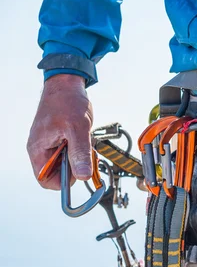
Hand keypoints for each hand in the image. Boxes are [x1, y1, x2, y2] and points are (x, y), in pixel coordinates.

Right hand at [27, 74, 93, 189]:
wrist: (67, 85)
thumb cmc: (67, 102)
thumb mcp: (77, 129)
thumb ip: (80, 153)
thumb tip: (83, 176)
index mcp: (38, 150)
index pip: (45, 180)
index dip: (64, 181)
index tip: (79, 171)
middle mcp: (42, 149)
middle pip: (58, 173)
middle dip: (75, 167)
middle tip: (87, 154)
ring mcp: (51, 144)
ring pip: (67, 163)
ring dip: (80, 157)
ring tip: (85, 142)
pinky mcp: (60, 139)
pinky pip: (71, 152)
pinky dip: (81, 149)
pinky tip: (85, 138)